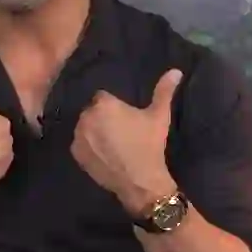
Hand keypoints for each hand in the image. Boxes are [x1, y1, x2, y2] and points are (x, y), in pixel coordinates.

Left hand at [70, 69, 182, 214]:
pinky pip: (80, 143)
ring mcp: (78, 135)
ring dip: (93, 130)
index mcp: (103, 104)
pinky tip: (102, 153)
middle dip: (102, 117)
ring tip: (110, 143)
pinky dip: (88, 146)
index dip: (114, 107)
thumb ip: (164, 91)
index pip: (103, 97)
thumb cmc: (149, 145)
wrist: (140, 181)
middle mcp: (86, 116)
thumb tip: (176, 71)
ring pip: (85, 126)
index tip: (125, 118)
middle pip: (92, 111)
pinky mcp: (75, 152)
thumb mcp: (159, 116)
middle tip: (119, 131)